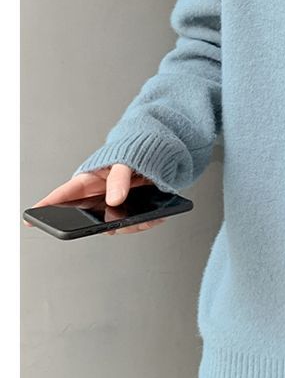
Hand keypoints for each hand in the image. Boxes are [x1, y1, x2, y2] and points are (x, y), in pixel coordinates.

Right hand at [23, 164, 165, 234]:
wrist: (160, 150)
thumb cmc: (135, 150)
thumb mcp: (126, 160)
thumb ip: (118, 179)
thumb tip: (114, 200)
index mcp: (89, 179)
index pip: (63, 194)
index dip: (47, 205)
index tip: (31, 217)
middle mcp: (99, 195)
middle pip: (88, 216)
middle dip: (98, 225)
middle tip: (111, 227)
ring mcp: (114, 204)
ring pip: (113, 224)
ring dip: (127, 226)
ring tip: (141, 220)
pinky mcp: (131, 209)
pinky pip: (134, 222)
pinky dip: (145, 222)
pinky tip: (154, 218)